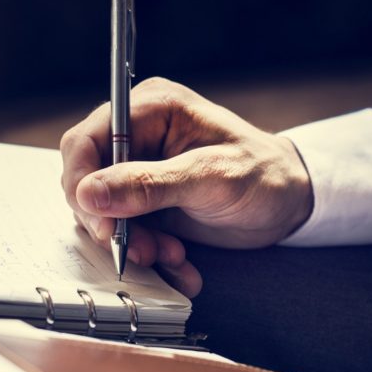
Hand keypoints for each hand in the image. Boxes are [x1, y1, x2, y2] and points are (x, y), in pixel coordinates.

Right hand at [60, 77, 312, 296]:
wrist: (290, 203)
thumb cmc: (263, 174)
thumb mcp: (210, 178)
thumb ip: (148, 185)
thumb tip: (89, 193)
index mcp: (150, 109)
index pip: (85, 140)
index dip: (81, 182)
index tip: (98, 220)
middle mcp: (138, 137)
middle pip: (87, 182)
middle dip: (111, 222)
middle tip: (142, 249)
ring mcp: (139, 172)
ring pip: (104, 214)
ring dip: (132, 243)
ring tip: (171, 255)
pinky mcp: (146, 203)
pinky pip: (127, 232)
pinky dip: (147, 253)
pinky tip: (179, 262)